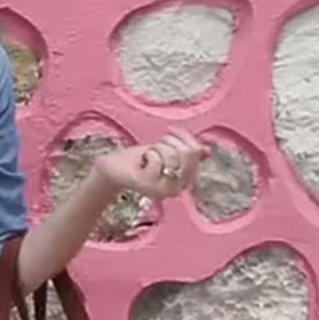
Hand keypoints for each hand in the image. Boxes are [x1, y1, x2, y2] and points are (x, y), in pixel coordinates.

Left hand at [93, 127, 208, 198]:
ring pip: (172, 155)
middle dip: (170, 141)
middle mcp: (177, 188)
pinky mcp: (149, 186)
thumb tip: (206, 150)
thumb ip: (185, 153)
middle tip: (155, 146)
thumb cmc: (137, 161)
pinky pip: (156, 159)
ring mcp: (164, 189)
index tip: (171, 130)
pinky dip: (147, 154)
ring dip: (156, 148)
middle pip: (188, 152)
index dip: (184, 136)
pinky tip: (140, 162)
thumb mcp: (164, 153)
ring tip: (147, 156)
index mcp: (185, 180)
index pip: (196, 152)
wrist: (112, 169)